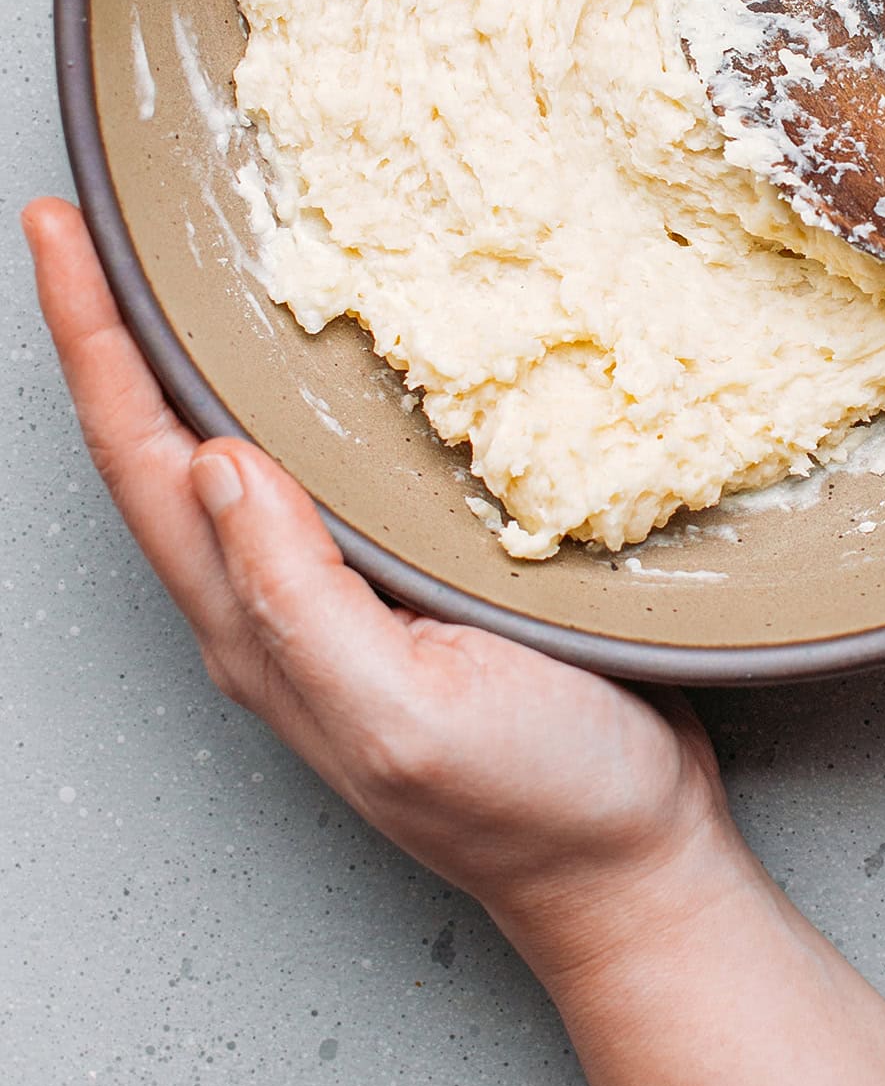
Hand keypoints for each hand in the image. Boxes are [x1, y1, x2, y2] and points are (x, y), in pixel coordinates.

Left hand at [25, 198, 884, 1085]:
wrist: (625, 861)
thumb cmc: (533, 800)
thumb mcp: (405, 714)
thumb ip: (299, 601)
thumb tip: (218, 464)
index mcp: (256, 627)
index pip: (141, 459)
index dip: (89, 340)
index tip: (58, 232)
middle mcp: (270, 606)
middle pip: (156, 446)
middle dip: (107, 332)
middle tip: (90, 224)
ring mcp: (330, 597)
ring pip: (222, 452)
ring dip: (176, 359)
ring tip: (165, 272)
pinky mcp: (397, 585)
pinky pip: (304, 469)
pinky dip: (272, 395)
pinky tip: (300, 364)